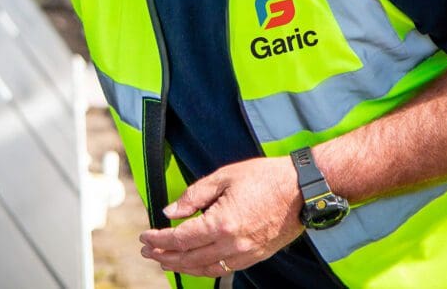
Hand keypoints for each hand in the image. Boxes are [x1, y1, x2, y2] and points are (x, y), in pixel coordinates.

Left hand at [139, 157, 303, 276]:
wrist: (302, 190)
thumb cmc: (265, 178)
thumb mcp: (222, 178)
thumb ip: (193, 197)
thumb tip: (170, 211)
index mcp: (221, 223)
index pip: (180, 238)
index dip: (158, 240)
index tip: (145, 237)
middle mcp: (232, 244)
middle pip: (189, 258)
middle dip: (164, 256)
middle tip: (147, 251)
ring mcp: (246, 253)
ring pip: (205, 269)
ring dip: (182, 267)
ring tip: (165, 261)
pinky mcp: (256, 256)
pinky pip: (224, 269)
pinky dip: (204, 269)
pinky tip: (194, 263)